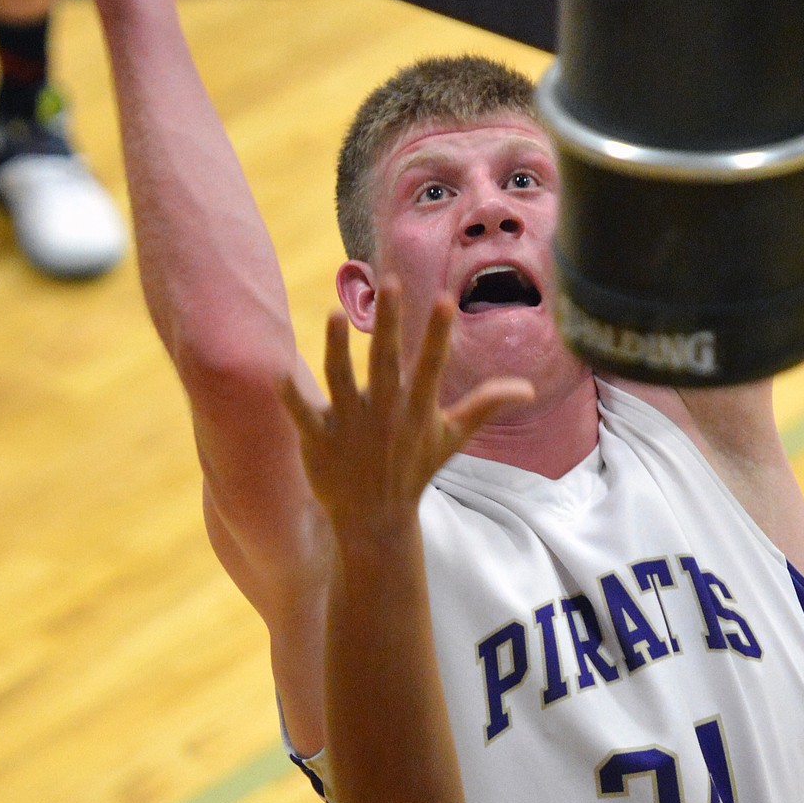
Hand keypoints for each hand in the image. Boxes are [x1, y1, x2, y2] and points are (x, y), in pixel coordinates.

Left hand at [282, 287, 533, 542]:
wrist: (375, 519)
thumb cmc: (414, 470)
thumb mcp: (452, 439)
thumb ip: (485, 406)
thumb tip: (525, 387)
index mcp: (415, 410)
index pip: (431, 366)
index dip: (438, 335)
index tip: (444, 300)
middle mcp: (384, 414)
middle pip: (386, 362)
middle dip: (390, 324)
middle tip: (391, 283)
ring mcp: (349, 427)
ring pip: (340, 380)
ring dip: (337, 348)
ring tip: (335, 314)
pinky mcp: (319, 440)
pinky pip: (302, 414)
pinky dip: (290, 396)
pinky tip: (278, 371)